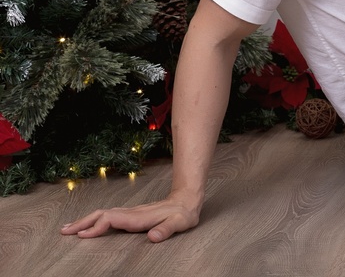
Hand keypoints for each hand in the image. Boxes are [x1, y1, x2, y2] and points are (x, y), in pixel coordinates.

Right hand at [60, 193, 200, 242]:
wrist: (187, 200)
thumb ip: (166, 230)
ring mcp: (130, 213)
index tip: (82, 235)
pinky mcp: (130, 215)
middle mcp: (131, 213)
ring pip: (102, 214)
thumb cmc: (183, 213)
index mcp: (138, 217)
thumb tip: (153, 238)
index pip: (112, 219)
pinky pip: (107, 217)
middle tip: (64, 231)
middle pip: (101, 215)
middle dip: (82, 222)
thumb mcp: (179, 223)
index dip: (97, 227)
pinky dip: (94, 221)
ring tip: (68, 228)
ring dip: (85, 221)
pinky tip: (88, 226)